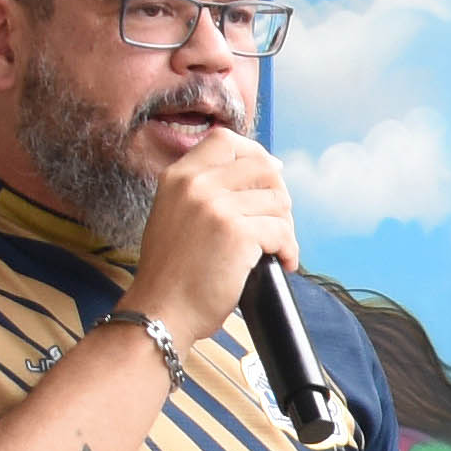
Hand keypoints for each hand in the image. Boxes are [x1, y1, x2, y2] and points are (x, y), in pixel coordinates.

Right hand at [122, 128, 295, 341]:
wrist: (160, 310)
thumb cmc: (173, 272)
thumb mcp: (175, 214)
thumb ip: (205, 191)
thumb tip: (263, 169)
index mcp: (178, 176)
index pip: (225, 140)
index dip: (254, 154)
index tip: (267, 179)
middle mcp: (196, 184)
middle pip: (263, 166)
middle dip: (279, 194)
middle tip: (277, 222)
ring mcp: (216, 206)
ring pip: (278, 201)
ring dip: (285, 227)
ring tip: (276, 248)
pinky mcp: (237, 233)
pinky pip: (282, 231)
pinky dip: (289, 250)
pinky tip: (282, 263)